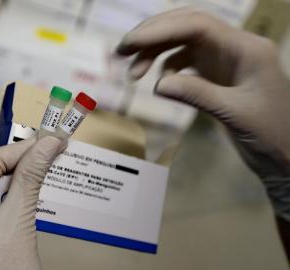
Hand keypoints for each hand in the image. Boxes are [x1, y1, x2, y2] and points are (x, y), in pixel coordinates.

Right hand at [117, 8, 289, 178]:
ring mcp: (225, 59)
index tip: (130, 44)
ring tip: (133, 72)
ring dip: (156, 52)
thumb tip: (158, 84)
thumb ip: (197, 94)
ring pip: (183, 42)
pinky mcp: (217, 73)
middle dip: (152, 36)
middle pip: (187, 26)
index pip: (197, 26)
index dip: (160, 31)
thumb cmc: (270, 134)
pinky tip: (159, 82)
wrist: (284, 155)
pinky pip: (186, 60)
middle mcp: (234, 46)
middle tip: (122, 51)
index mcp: (246, 48)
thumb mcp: (234, 113)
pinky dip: (168, 67)